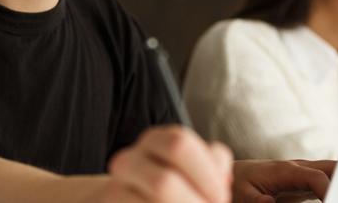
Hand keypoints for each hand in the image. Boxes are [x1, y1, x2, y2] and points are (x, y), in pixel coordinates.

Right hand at [105, 125, 232, 201]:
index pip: (179, 145)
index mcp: (155, 140)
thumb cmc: (180, 186)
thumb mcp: (198, 169)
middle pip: (163, 183)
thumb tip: (223, 180)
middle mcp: (129, 160)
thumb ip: (214, 165)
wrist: (136, 201)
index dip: (206, 174)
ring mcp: (114, 189)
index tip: (221, 197)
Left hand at [232, 159, 335, 202]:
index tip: (335, 202)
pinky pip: (328, 178)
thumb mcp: (242, 195)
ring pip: (334, 170)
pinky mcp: (306, 180)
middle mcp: (299, 167)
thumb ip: (256, 201)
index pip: (317, 177)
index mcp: (286, 170)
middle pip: (332, 167)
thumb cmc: (239, 184)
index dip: (329, 190)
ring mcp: (305, 172)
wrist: (236, 174)